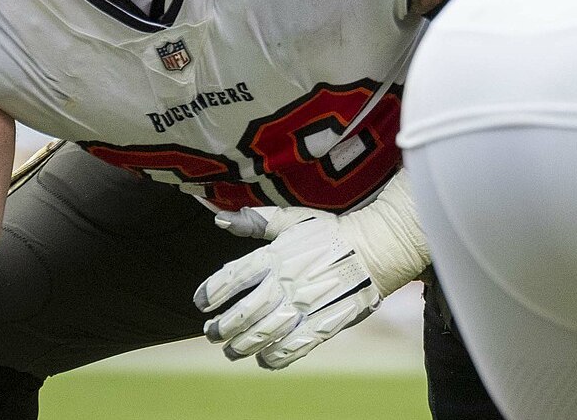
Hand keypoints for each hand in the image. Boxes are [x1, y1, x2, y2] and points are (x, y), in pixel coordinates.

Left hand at [194, 206, 380, 368]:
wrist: (375, 250)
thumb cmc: (332, 233)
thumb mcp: (294, 220)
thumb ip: (257, 222)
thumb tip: (220, 218)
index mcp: (275, 257)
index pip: (232, 278)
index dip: (211, 292)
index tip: (201, 303)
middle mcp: (285, 284)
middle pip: (242, 313)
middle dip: (221, 328)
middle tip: (212, 333)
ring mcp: (303, 307)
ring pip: (262, 336)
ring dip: (241, 346)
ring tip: (231, 350)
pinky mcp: (322, 325)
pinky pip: (292, 349)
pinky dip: (274, 358)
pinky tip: (264, 358)